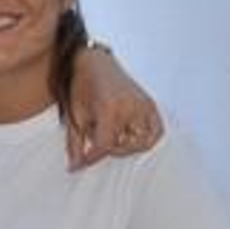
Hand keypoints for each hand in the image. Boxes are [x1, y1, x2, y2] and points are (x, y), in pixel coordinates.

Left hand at [65, 45, 163, 168]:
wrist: (93, 62)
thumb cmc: (80, 85)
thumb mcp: (73, 115)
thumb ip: (75, 143)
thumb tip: (75, 167)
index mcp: (110, 107)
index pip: (105, 144)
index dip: (91, 157)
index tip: (80, 164)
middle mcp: (131, 106)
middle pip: (125, 145)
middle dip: (108, 148)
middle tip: (95, 139)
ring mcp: (144, 105)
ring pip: (144, 142)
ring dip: (127, 144)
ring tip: (111, 134)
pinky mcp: (150, 104)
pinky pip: (155, 131)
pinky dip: (144, 138)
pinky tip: (127, 133)